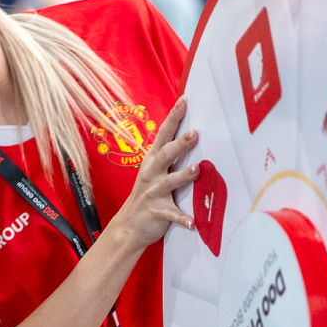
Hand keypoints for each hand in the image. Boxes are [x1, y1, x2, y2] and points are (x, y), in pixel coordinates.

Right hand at [107, 96, 200, 248]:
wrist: (129, 225)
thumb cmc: (149, 194)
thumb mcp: (156, 172)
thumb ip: (171, 157)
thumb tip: (195, 136)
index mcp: (152, 161)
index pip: (163, 135)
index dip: (173, 118)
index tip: (184, 101)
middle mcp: (151, 173)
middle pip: (165, 155)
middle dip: (180, 144)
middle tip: (194, 133)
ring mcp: (153, 192)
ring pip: (168, 182)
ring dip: (182, 177)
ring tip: (196, 171)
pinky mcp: (156, 211)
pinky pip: (171, 214)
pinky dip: (182, 218)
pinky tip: (193, 223)